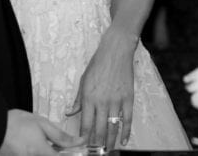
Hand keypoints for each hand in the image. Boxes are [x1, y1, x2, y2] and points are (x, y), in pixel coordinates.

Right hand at [0, 109, 82, 155]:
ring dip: (45, 152)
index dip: (70, 155)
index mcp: (40, 152)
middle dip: (54, 152)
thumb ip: (61, 136)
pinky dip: (35, 153)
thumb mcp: (41, 124)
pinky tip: (31, 147)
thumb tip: (79, 141)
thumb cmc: (14, 123)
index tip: (74, 151)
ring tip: (38, 144)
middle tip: (53, 146)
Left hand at [66, 30, 136, 151]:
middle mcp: (102, 101)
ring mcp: (116, 100)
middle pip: (99, 129)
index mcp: (88, 98)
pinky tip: (123, 140)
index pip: (85, 124)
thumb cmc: (98, 64)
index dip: (84, 138)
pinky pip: (127, 118)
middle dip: (97, 144)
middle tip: (96, 152)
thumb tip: (69, 113)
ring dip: (110, 141)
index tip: (83, 146)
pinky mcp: (128, 98)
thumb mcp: (83, 80)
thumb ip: (78, 99)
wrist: (116, 51)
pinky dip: (126, 131)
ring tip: (108, 150)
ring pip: (113, 126)